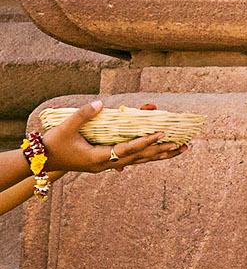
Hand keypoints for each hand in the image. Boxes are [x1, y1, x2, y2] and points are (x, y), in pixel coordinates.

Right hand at [36, 100, 184, 174]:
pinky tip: (158, 152)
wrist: (41, 162)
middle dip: (161, 151)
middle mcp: (105, 164)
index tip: (161, 133)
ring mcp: (106, 166)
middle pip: (139, 158)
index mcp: (98, 158)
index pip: (127, 149)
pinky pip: (131, 159)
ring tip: (180, 149)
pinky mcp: (105, 164)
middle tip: (184, 144)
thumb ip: (83, 115)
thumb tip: (100, 103)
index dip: (145, 141)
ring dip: (158, 155)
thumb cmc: (53, 144)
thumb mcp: (66, 127)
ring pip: (138, 161)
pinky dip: (146, 155)